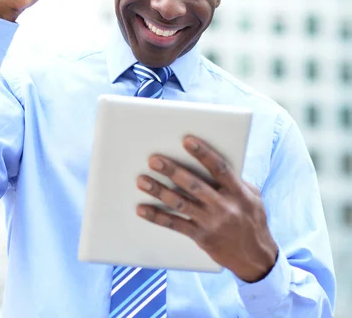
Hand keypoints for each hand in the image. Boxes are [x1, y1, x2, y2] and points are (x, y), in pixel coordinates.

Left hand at [136, 135, 277, 282]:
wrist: (255, 258)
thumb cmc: (253, 220)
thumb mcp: (253, 197)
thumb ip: (235, 180)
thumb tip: (212, 161)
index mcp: (239, 192)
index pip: (219, 168)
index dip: (203, 153)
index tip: (186, 140)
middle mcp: (224, 206)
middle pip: (194, 185)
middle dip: (172, 171)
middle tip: (154, 160)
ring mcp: (211, 223)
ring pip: (181, 204)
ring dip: (159, 191)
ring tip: (142, 180)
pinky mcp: (201, 237)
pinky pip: (176, 225)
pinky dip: (157, 217)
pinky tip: (143, 209)